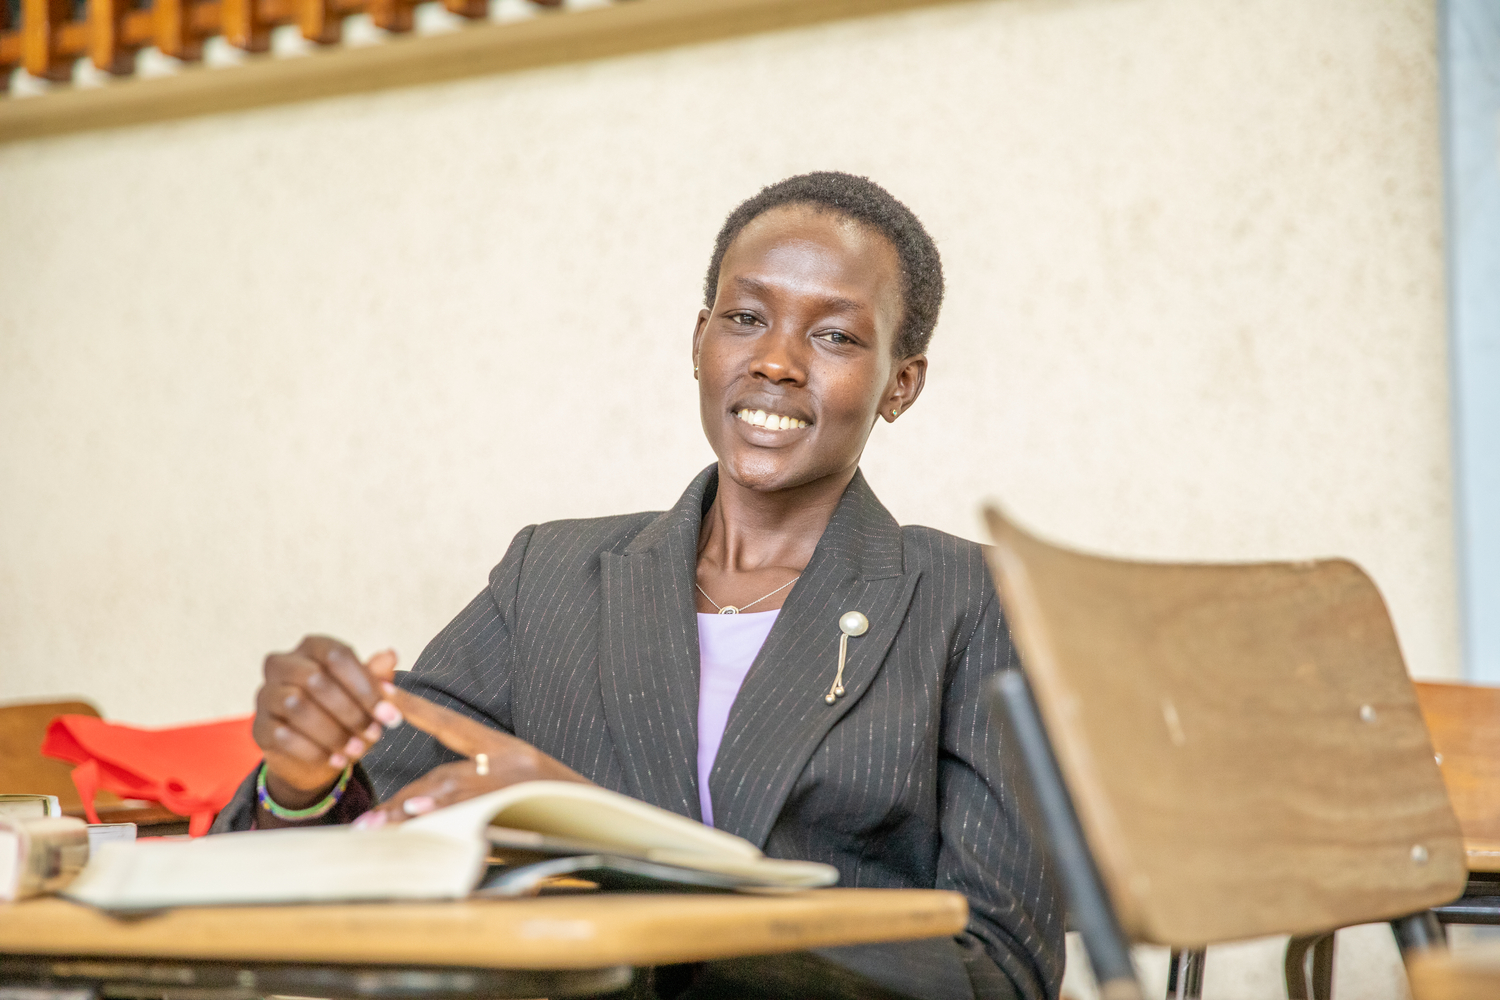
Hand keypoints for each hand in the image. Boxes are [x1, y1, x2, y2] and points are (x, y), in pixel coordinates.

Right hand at [253, 636, 402, 809]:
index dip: (365, 685)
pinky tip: (336, 761)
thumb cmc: (345, 714)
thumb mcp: (365, 697)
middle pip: (315, 680)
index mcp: (311, 648)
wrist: (317, 754)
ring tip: (358, 750)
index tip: (390, 714)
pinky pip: (282, 736)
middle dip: (351, 711)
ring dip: (333, 732)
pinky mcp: (258, 727)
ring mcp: (265, 695)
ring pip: (297, 706)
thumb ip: (376, 677)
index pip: (336, 656)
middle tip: (376, 733)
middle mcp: (282, 665)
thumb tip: (390, 656)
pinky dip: (315, 751)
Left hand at [351, 685, 590, 828]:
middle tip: (366, 819)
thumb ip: (474, 788)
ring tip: (379, 823)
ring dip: (414, 808)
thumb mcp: (520, 785)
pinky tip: (423, 817)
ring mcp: (518, 783)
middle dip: (404, 797)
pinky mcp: (525, 804)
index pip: (450, 724)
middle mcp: (510, 760)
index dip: (414, 707)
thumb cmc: (560, 804)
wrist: (607, 820)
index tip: (381, 692)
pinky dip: (448, 814)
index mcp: (506, 747)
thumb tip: (422, 806)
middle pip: (446, 772)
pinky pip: (477, 812)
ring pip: (456, 791)